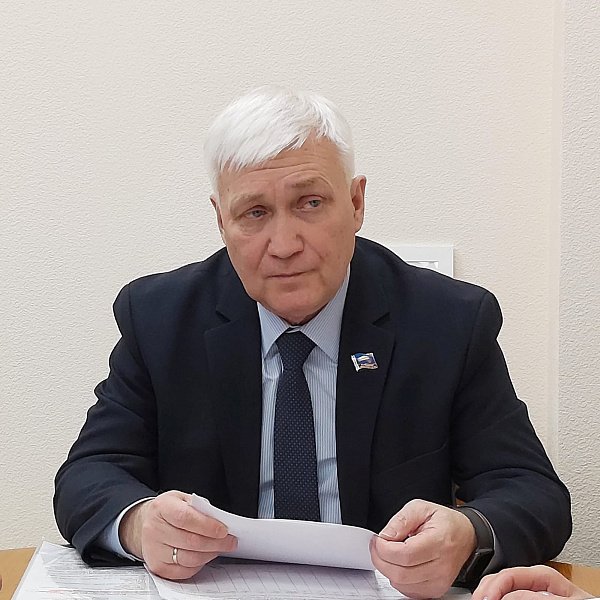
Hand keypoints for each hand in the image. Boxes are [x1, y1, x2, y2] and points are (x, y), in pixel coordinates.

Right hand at [119, 490, 236, 578]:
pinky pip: (183, 571)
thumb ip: (199, 508)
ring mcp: (154, 550)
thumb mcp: (182, 499)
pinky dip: (199, 565)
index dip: (207, 526)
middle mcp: (154, 529)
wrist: (148, 522)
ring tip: (220, 548)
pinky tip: (206, 556)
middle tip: (230, 541)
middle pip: (189, 541)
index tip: (224, 530)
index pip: (186, 518)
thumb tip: (219, 521)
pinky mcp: (157, 567)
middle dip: (215, 542)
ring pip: (188, 558)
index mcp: (161, 507)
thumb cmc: (169, 510)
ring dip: (210, 554)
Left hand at [370, 499, 476, 598]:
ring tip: (389, 553)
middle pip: (400, 574)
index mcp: (439, 543)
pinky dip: (397, 579)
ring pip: (402, 585)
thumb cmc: (445, 522)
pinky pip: (408, 591)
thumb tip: (385, 535)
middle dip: (380, 560)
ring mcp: (440, 582)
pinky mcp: (436, 591)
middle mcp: (441, 567)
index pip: (405, 555)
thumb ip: (401, 520)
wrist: (466, 536)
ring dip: (387, 570)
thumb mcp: (421, 508)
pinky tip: (399, 564)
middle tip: (377, 546)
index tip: (377, 539)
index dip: (384, 549)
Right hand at [472, 566, 592, 599]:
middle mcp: (533, 582)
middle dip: (485, 590)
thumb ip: (541, 598)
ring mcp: (530, 593)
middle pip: (499, 580)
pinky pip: (507, 597)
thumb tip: (511, 594)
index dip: (493, 587)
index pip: (508, 575)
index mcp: (542, 575)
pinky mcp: (529, 599)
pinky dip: (497, 599)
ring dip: (488, 594)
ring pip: (500, 589)